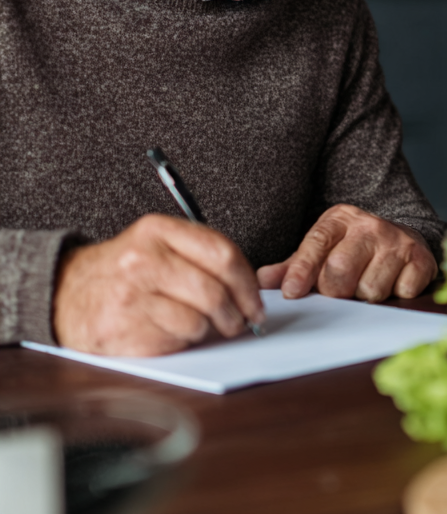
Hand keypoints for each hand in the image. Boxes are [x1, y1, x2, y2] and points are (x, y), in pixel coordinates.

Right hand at [52, 214, 264, 356]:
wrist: (64, 291)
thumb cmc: (124, 269)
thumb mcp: (158, 242)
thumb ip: (199, 254)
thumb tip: (248, 287)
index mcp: (159, 231)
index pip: (223, 254)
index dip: (248, 283)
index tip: (257, 301)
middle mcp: (143, 260)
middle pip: (214, 291)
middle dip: (237, 313)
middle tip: (243, 323)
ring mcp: (130, 296)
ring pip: (197, 321)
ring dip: (209, 330)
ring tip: (204, 327)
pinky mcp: (120, 330)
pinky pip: (173, 342)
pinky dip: (183, 342)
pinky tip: (174, 333)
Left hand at [256, 204, 437, 301]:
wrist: (403, 237)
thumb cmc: (354, 248)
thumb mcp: (322, 249)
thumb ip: (293, 266)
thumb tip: (262, 281)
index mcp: (340, 220)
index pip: (316, 245)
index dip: (302, 271)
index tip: (292, 293)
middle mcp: (370, 226)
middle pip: (341, 271)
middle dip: (336, 291)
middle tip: (341, 291)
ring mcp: (398, 241)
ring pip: (371, 288)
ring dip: (366, 296)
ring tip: (367, 284)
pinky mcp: (421, 258)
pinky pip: (401, 292)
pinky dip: (395, 295)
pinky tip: (392, 283)